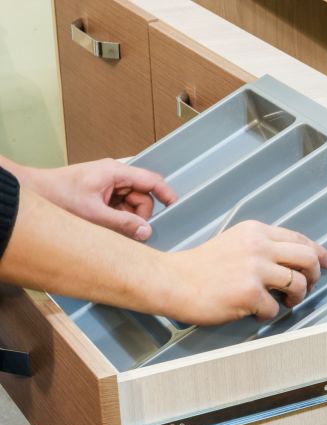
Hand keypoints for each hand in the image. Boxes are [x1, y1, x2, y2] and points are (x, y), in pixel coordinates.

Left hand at [21, 158, 175, 240]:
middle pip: (142, 196)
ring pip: (131, 204)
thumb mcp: (94, 214)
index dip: (166, 193)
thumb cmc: (57, 195)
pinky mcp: (101, 194)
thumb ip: (123, 224)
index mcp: (115, 172)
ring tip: (108, 225)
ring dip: (126, 218)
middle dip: (139, 215)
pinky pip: (120, 207)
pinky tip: (105, 224)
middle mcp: (114, 175)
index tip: (175, 206)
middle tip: (129, 229)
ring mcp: (107, 184)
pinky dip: (117, 217)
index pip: (151, 180)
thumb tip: (146, 232)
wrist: (33, 193)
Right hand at [161, 222, 326, 325]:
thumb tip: (294, 262)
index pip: (299, 238)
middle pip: (308, 258)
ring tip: (285, 301)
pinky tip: (256, 311)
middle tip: (309, 286)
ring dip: (297, 297)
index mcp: (256, 231)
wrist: (173, 281)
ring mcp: (255, 269)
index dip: (319, 252)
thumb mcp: (235, 242)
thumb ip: (263, 246)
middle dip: (315, 274)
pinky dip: (270, 313)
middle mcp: (259, 246)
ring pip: (299, 283)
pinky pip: (276, 307)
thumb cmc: (201, 267)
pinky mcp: (250, 293)